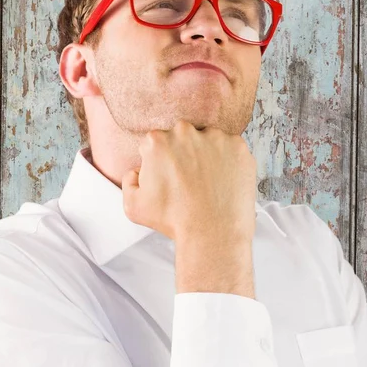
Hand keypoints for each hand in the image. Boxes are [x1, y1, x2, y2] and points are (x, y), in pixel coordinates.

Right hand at [121, 119, 256, 244]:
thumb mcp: (134, 205)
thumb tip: (137, 170)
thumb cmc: (174, 220)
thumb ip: (128, 180)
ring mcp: (214, 137)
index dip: (160, 161)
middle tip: (189, 179)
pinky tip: (223, 181)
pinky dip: (229, 161)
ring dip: (207, 155)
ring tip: (208, 182)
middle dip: (183, 153)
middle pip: (182, 137)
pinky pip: (231, 149)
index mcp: (157, 141)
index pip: (156, 143)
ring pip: (208, 140)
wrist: (212, 234)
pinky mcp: (238, 146)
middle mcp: (185, 132)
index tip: (169, 176)